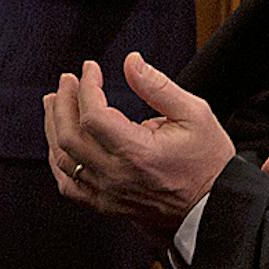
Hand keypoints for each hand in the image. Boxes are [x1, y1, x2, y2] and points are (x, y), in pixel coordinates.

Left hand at [43, 53, 237, 242]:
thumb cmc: (208, 161)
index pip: (93, 116)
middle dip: (64, 102)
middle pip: (68, 135)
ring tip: (54, 102)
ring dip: (53, 126)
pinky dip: (58, 161)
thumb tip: (131, 62)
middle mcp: (116, 175)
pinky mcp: (105, 204)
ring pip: (63, 159)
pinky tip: (57, 142)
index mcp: (137, 153)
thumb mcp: (194, 114)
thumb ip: (157, 87)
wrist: (215, 207)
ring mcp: (107, 193)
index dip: (86, 87)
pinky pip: (68, 185)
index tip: (90, 68)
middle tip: (67, 80)